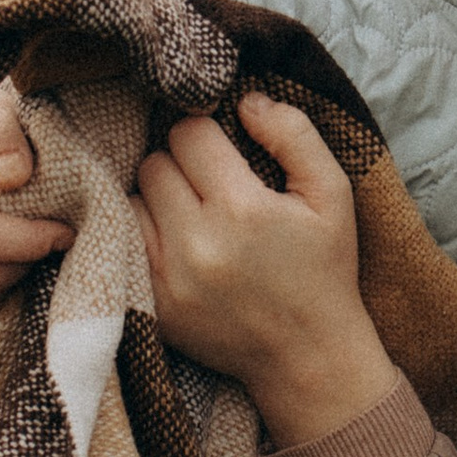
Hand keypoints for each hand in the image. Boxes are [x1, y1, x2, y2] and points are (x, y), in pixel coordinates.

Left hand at [134, 91, 398, 447]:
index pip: (188, 133)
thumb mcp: (333, 195)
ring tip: (192, 215)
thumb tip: (246, 99)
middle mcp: (197, 243)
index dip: (207, 134)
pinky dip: (145, 234)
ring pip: (131, 199)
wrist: (307, 356)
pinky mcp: (151, 304)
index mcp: (243, 209)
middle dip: (181, 165)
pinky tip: (177, 242)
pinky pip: (123, 241)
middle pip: (154, 163)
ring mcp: (167, 278)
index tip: (223, 152)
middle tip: (210, 186)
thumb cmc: (324, 270)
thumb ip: (294, 135)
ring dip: (157, 199)